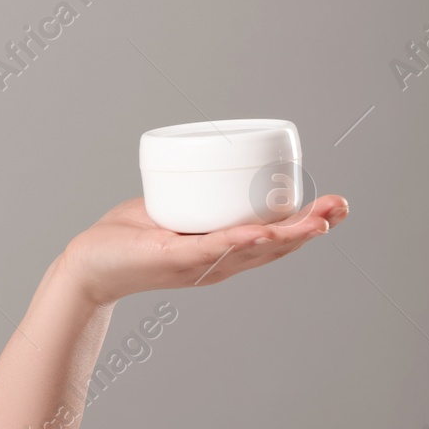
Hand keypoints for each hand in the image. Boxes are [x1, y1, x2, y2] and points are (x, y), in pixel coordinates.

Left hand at [59, 194, 349, 307]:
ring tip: (321, 218)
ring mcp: (199, 264)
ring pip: (254, 249)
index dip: (305, 226)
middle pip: (276, 247)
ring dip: (289, 234)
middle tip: (342, 205)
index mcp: (221, 253)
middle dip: (312, 226)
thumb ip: (188, 194)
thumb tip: (206, 163)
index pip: (273, 241)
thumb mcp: (168, 212)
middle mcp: (218, 264)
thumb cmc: (123, 240)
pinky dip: (242, 240)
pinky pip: (215, 248)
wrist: (86, 266)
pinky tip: (266, 232)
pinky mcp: (176, 259)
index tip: (334, 205)